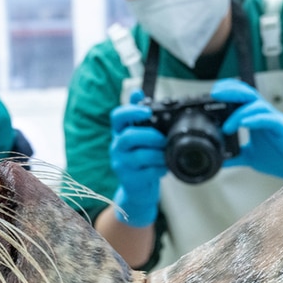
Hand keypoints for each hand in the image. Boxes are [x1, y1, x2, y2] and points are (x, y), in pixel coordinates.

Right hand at [109, 90, 165, 226]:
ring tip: (166, 154)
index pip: (117, 117)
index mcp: (120, 132)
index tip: (147, 111)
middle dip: (150, 136)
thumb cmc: (142, 159)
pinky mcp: (130, 179)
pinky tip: (164, 168)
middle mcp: (117, 147)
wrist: (138, 190)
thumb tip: (137, 92)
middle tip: (163, 139)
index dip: (131, 111)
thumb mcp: (140, 137)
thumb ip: (140, 116)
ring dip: (157, 153)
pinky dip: (160, 168)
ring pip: (139, 155)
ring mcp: (121, 164)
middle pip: (129, 137)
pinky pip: (147, 171)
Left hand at [211, 79, 282, 179]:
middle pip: (247, 93)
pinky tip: (244, 124)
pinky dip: (255, 119)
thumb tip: (218, 160)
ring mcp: (274, 119)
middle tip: (215, 95)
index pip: (241, 96)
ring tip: (227, 127)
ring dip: (239, 113)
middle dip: (230, 91)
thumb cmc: (276, 158)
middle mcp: (265, 114)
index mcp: (256, 117)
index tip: (212, 94)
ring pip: (256, 105)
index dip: (228, 90)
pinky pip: (268, 118)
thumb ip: (234, 156)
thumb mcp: (249, 157)